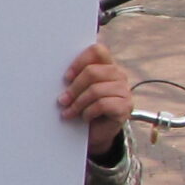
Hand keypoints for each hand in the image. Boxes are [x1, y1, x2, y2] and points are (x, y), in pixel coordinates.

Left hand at [59, 41, 132, 157]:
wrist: (96, 133)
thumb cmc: (84, 108)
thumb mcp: (78, 91)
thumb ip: (74, 79)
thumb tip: (59, 78)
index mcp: (107, 65)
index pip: (97, 51)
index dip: (79, 61)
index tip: (66, 77)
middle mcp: (118, 75)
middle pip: (93, 72)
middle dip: (74, 87)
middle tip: (62, 100)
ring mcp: (124, 91)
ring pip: (95, 90)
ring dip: (78, 103)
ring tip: (68, 112)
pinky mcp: (125, 107)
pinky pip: (102, 104)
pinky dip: (88, 112)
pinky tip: (84, 118)